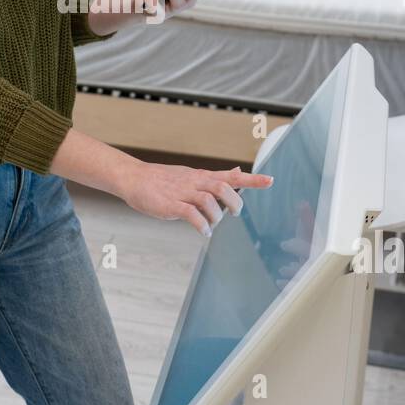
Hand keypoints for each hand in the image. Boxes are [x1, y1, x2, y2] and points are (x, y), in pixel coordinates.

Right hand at [119, 161, 273, 236]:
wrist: (134, 179)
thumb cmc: (163, 180)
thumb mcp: (192, 175)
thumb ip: (215, 177)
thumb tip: (238, 172)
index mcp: (202, 176)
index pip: (231, 176)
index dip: (252, 180)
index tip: (270, 181)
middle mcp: (195, 182)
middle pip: (223, 187)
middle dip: (234, 203)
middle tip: (234, 214)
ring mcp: (183, 193)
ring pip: (209, 201)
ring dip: (216, 217)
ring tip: (212, 225)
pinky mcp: (171, 205)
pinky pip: (191, 215)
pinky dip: (202, 225)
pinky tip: (204, 231)